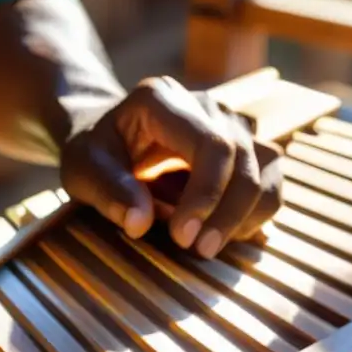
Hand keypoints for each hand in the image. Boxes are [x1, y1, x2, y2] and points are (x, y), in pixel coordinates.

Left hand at [60, 76, 283, 257]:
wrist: (107, 138)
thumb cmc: (93, 153)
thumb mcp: (81, 168)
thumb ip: (107, 191)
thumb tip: (140, 224)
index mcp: (163, 100)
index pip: (212, 145)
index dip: (206, 195)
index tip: (182, 238)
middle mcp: (207, 105)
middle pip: (244, 159)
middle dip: (227, 213)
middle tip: (198, 251)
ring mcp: (231, 123)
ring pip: (267, 170)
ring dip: (246, 215)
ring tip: (209, 246)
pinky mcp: (245, 147)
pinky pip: (270, 182)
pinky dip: (254, 213)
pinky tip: (222, 234)